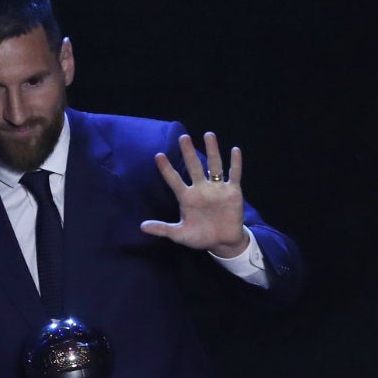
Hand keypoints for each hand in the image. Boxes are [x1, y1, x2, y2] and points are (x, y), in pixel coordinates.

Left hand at [140, 132, 249, 257]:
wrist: (223, 243)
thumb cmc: (200, 237)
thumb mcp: (180, 234)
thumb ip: (163, 229)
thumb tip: (142, 227)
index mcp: (187, 198)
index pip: (174, 180)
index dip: (166, 169)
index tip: (158, 156)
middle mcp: (201, 189)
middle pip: (194, 167)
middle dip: (188, 153)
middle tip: (183, 137)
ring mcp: (217, 189)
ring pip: (214, 166)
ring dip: (212, 151)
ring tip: (208, 134)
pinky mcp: (232, 192)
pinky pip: (234, 175)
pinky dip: (235, 163)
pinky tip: (234, 150)